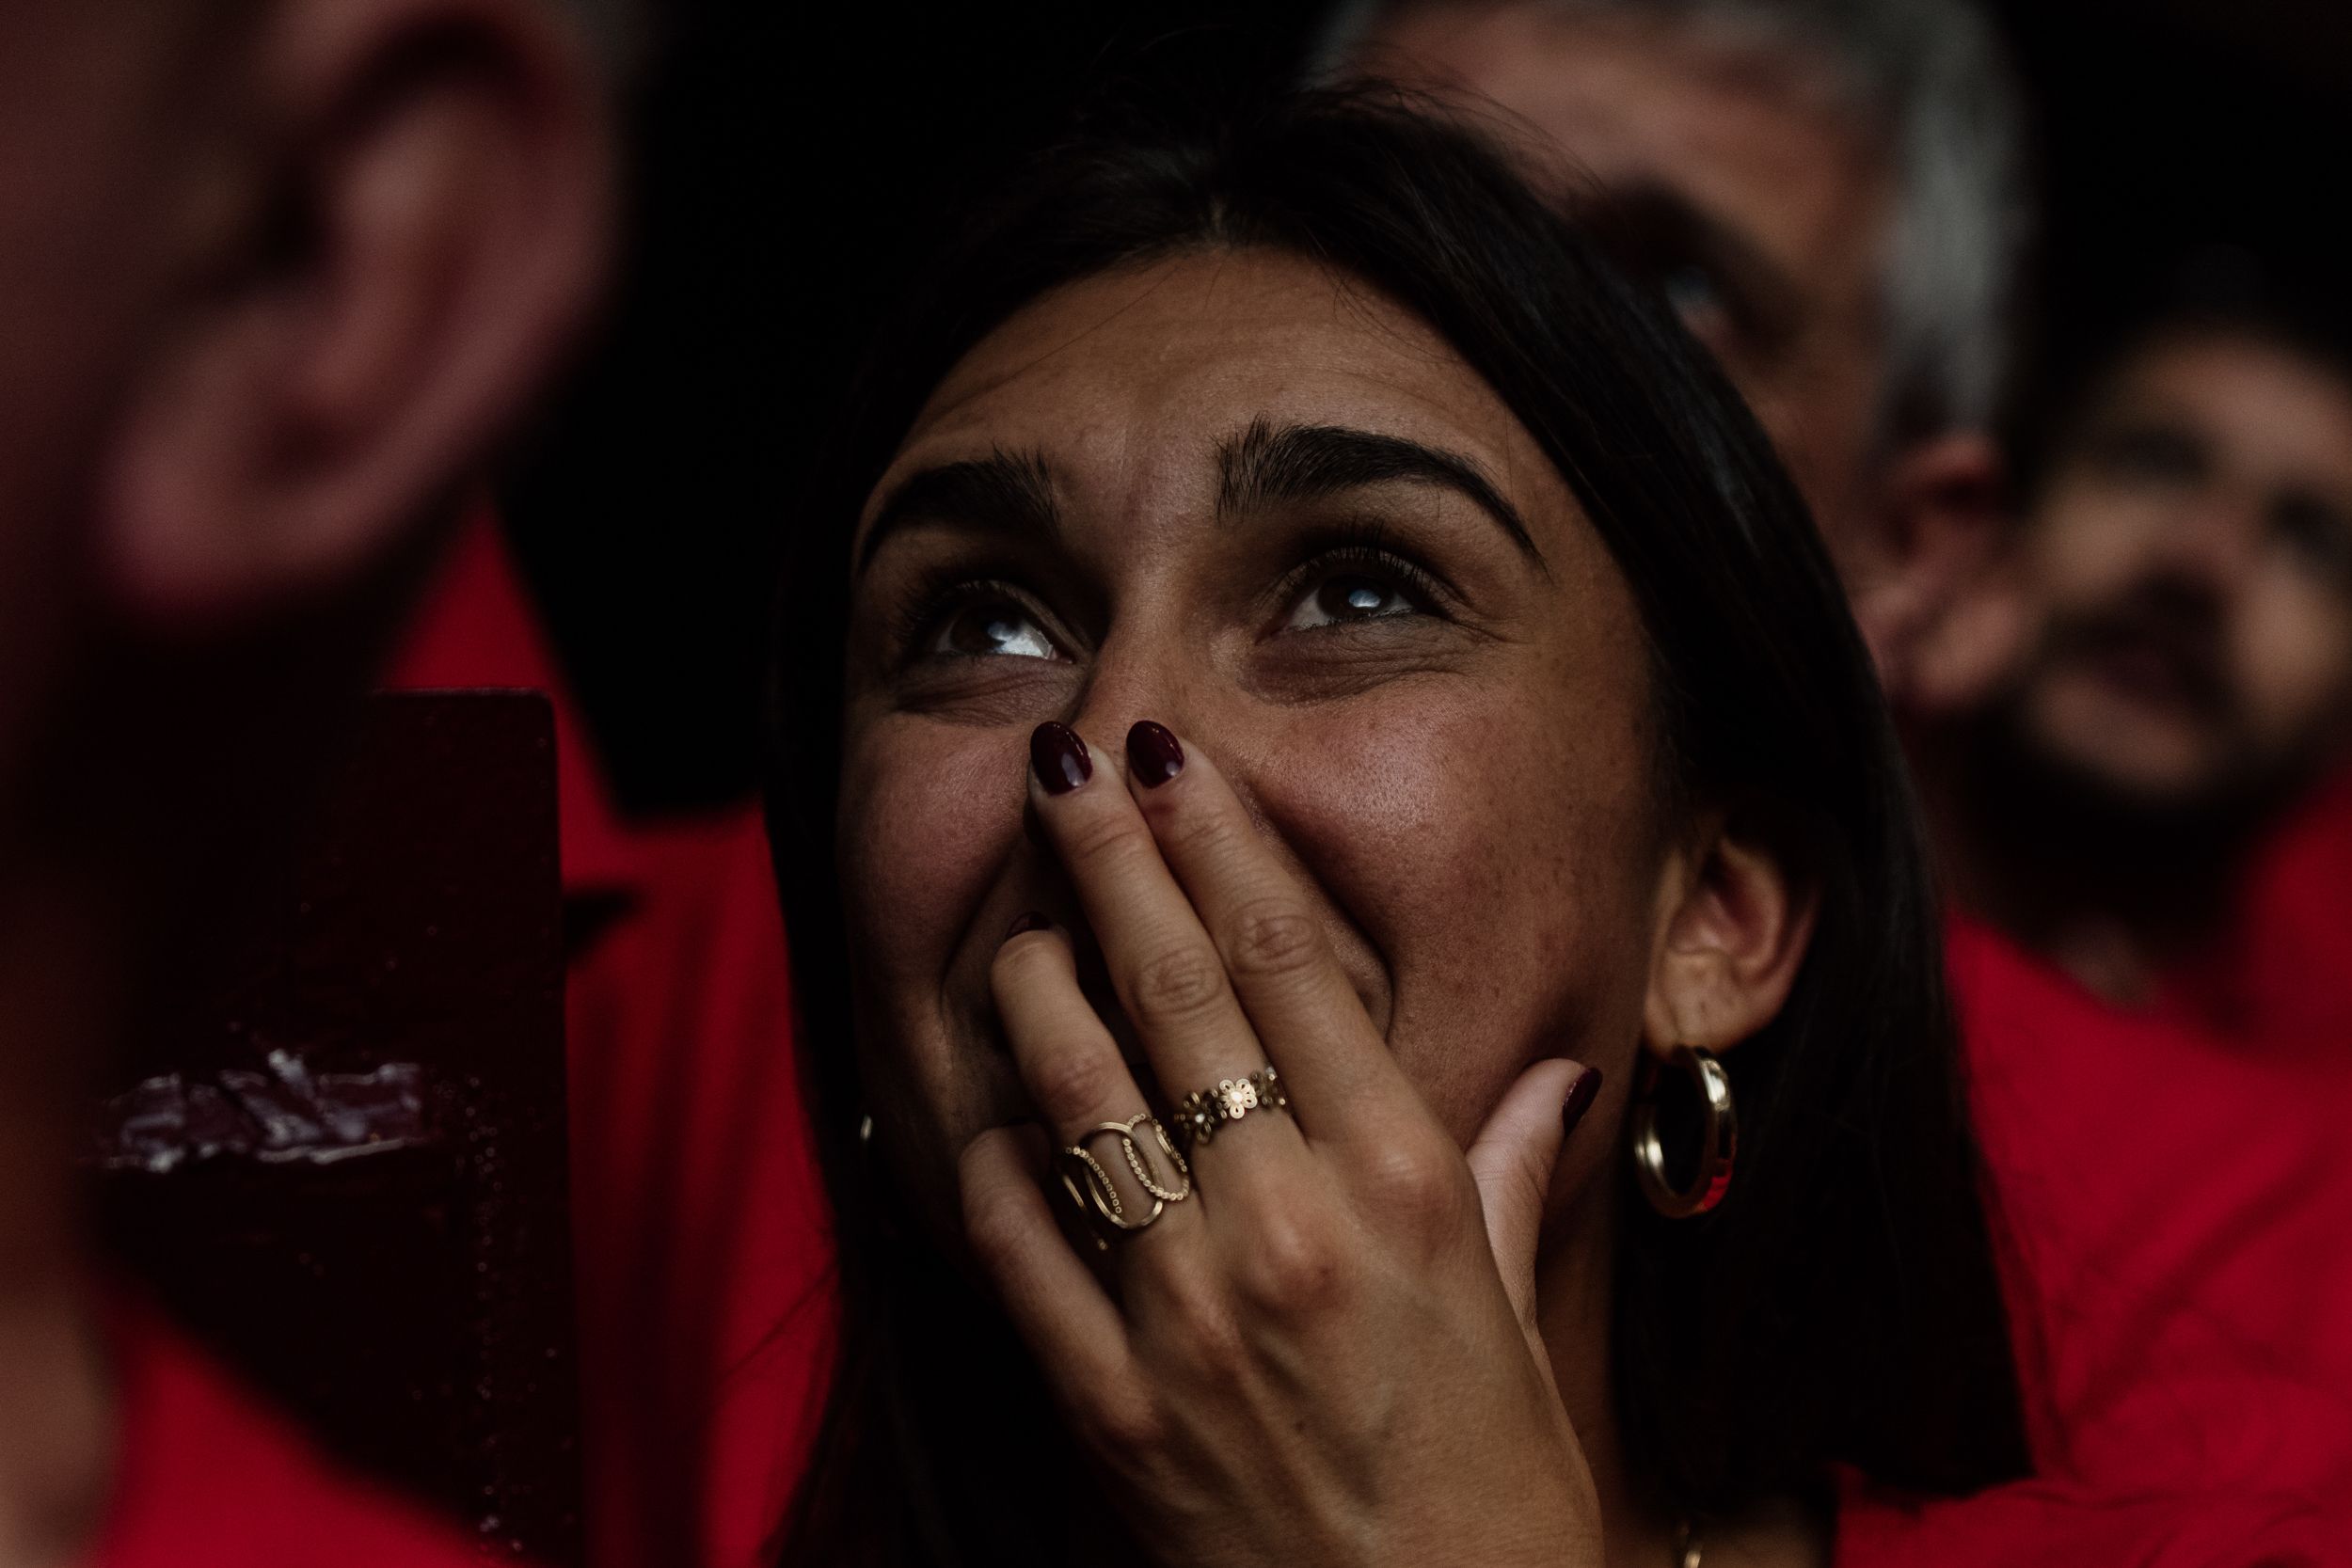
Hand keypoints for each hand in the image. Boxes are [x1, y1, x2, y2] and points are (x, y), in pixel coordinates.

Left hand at [958, 719, 1606, 1567]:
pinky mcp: (1103, 1402)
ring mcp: (1184, 1311)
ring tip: (1021, 926)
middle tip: (1062, 766)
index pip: (1294, 963)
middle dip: (1107, 858)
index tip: (1177, 763)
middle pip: (1173, 991)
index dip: (1222, 843)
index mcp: (1406, 1186)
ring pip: (1075, 1090)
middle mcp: (1290, 1223)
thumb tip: (1551, 1072)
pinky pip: (1013, 1240)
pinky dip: (991, 1159)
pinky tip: (992, 1114)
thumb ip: (1504, 1176)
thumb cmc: (1498, 1497)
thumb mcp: (1518, 1321)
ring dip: (1031, 985)